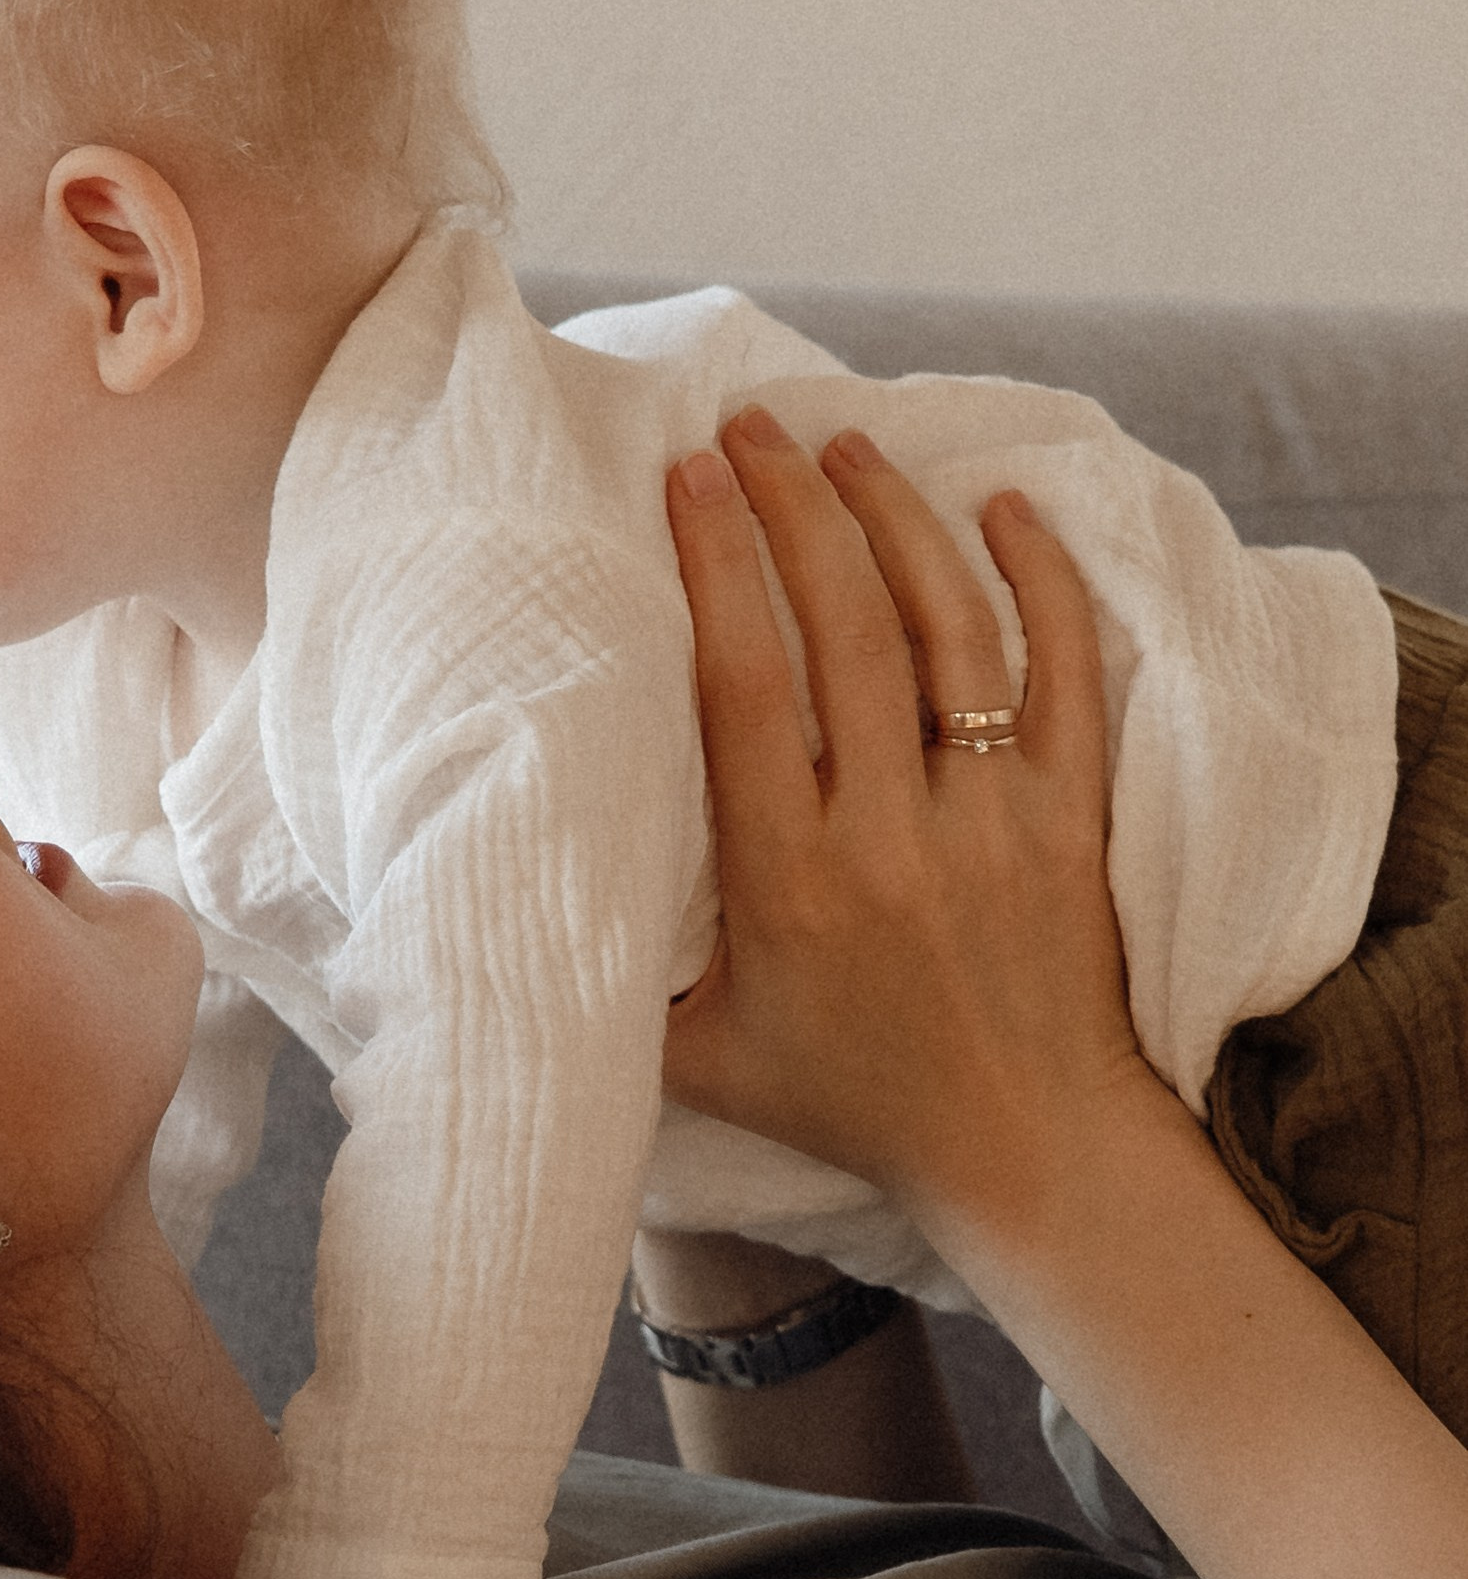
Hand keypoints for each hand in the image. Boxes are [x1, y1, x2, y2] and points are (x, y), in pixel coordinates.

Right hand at [661, 408, 1157, 1247]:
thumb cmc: (847, 1100)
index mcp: (787, 883)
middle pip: (843, 630)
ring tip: (845, 446)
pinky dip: (1044, 581)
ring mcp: (991, 819)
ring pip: (947, 632)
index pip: (745, 689)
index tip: (687, 481)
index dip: (717, 568)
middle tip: (753, 428)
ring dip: (894, 521)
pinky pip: (1067, 672)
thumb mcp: (696, 1061)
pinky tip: (1007, 507)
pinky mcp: (1070, 817)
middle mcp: (889, 837)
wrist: (1023, 1150)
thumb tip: (508, 900)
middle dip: (792, 509)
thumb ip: (616, 979)